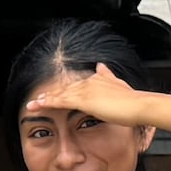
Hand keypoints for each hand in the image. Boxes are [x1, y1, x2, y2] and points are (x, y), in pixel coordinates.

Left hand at [19, 63, 140, 123]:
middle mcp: (89, 82)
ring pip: (60, 95)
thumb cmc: (133, 101)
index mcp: (97, 79)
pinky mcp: (83, 100)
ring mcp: (85, 90)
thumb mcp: (120, 85)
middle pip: (65, 90)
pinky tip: (38, 105)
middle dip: (51, 95)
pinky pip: (60, 101)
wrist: (139, 105)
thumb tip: (101, 65)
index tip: (53, 96)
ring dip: (45, 99)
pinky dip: (47, 103)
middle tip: (36, 100)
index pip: (76, 87)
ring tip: (32, 104)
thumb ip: (109, 76)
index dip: (64, 92)